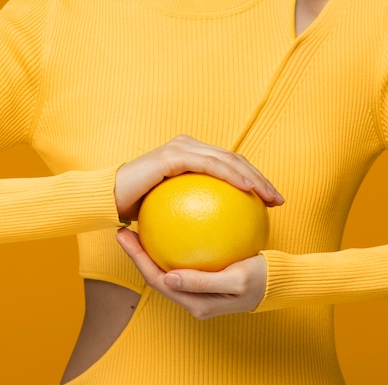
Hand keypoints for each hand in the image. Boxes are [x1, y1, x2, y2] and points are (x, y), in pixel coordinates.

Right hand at [115, 135, 283, 219]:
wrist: (109, 200)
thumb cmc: (139, 211)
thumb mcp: (173, 215)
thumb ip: (194, 215)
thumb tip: (219, 234)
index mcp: (190, 157)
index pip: (228, 166)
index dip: (253, 180)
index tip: (270, 202)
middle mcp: (189, 146)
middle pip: (234, 159)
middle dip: (260, 178)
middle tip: (278, 200)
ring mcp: (182, 147)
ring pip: (228, 159)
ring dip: (254, 177)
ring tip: (270, 197)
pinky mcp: (175, 154)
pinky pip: (212, 165)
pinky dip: (233, 176)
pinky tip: (249, 192)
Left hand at [115, 228, 266, 319]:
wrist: (280, 281)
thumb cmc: (261, 279)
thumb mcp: (235, 281)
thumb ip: (202, 282)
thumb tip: (169, 278)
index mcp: (195, 302)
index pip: (157, 280)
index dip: (137, 259)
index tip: (124, 234)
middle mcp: (192, 297)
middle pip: (156, 274)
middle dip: (137, 254)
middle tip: (123, 228)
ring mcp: (197, 288)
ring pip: (167, 268)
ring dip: (151, 250)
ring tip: (139, 227)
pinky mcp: (205, 277)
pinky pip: (183, 260)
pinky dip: (173, 245)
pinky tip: (172, 224)